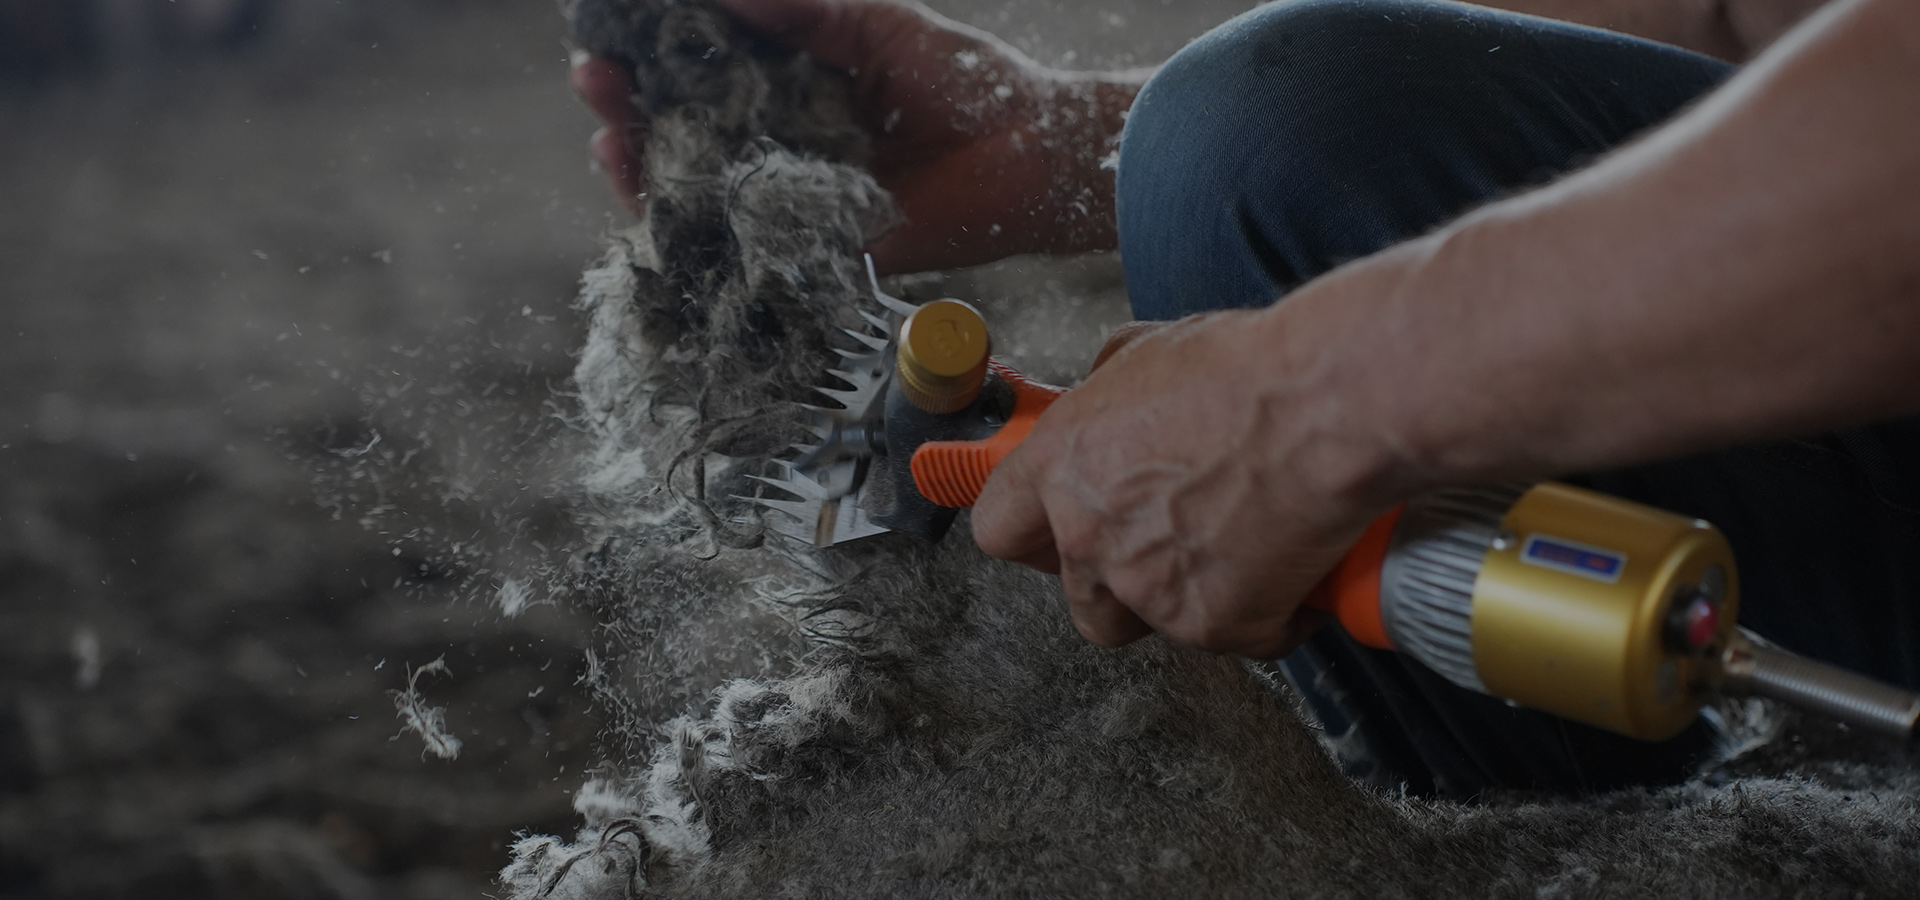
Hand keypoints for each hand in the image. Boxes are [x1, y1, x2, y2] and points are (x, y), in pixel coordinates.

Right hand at [570, 0, 1140, 272]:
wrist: (1025, 155)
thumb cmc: (962, 83)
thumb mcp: (872, 27)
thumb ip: (800, 9)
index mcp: (788, 82)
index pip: (697, 71)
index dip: (648, 57)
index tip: (610, 38)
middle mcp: (779, 140)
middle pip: (678, 130)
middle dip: (625, 108)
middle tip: (596, 82)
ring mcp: (788, 195)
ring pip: (692, 188)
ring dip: (639, 165)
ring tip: (609, 137)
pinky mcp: (809, 246)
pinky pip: (739, 244)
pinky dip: (690, 229)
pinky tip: (652, 202)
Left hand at [970, 309, 1399, 658]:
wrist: (1330, 409)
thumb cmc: (1252, 373)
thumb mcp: (1152, 351)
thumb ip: (1110, 389)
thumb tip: (1107, 392)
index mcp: (1064, 466)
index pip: (1000, 526)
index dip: (1028, 532)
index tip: (1045, 533)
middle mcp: (1093, 537)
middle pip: (1078, 598)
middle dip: (1117, 579)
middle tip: (1165, 543)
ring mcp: (1151, 592)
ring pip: (1148, 626)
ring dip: (1178, 603)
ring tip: (1227, 555)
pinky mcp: (1218, 627)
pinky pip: (1232, 638)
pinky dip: (1263, 613)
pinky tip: (1289, 568)